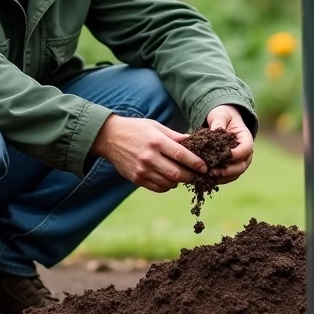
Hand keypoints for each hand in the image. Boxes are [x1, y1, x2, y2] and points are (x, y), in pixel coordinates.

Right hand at [90, 115, 208, 192]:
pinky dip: (167, 186)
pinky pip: (158, 188)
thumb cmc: (136, 129)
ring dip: (179, 181)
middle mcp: (149, 157)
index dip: (196, 163)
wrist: (109, 137)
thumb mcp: (156, 126)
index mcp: (156, 141)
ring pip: (168, 183)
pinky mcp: (136, 178)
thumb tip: (195, 142)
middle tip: (197, 174)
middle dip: (191, 176)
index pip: (181, 155)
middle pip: (177, 173)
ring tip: (183, 175)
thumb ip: (175, 136)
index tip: (205, 167)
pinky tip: (169, 179)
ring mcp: (142, 169)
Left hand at [205, 105, 253, 183]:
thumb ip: (219, 123)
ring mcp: (239, 160)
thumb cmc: (222, 116)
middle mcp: (245, 151)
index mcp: (245, 137)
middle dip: (229, 170)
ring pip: (236, 173)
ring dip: (224, 177)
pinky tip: (207, 179)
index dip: (238, 154)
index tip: (226, 155)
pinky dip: (219, 179)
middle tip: (214, 172)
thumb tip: (214, 132)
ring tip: (209, 177)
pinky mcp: (230, 166)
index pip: (247, 148)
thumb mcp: (220, 115)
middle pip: (243, 165)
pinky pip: (228, 176)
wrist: (222, 120)